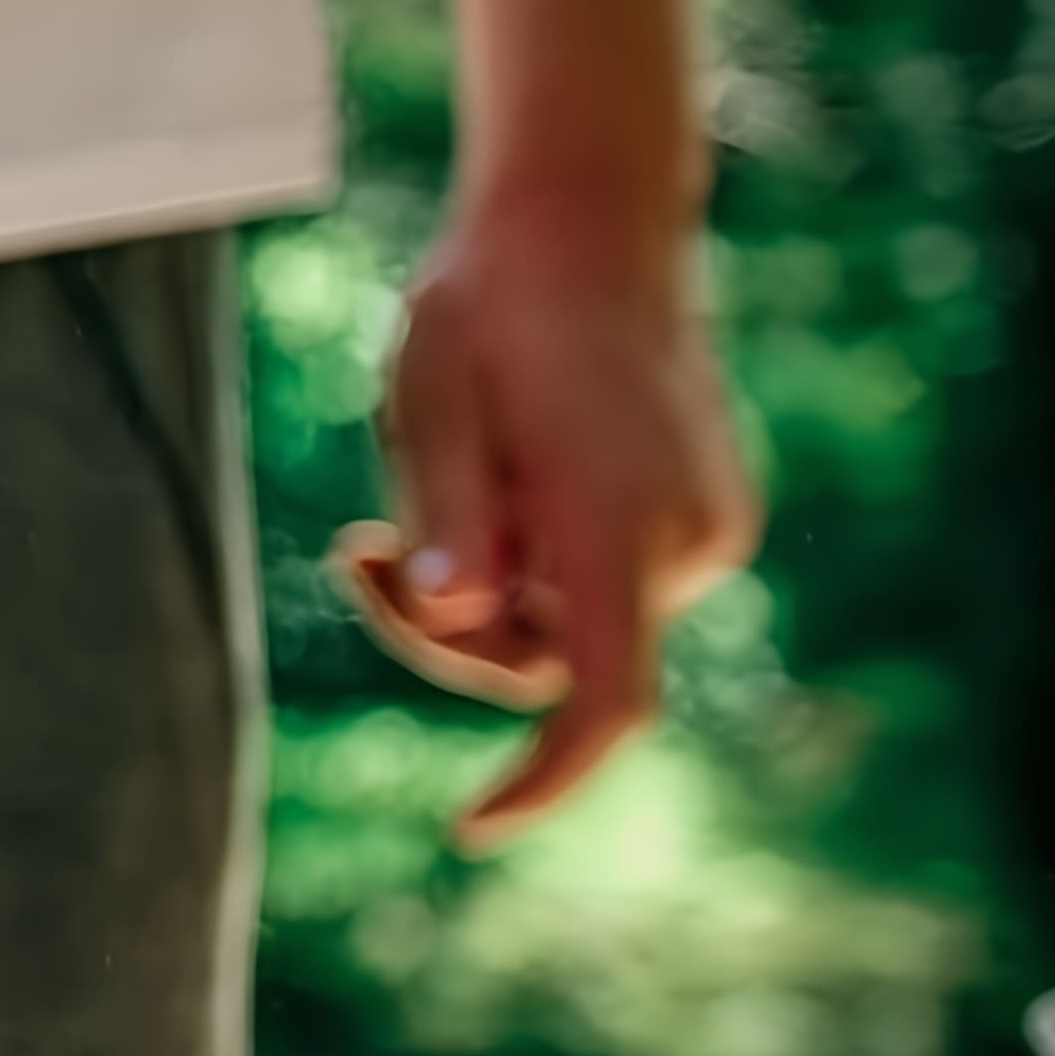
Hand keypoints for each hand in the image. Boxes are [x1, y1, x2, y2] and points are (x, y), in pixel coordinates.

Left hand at [345, 190, 756, 850]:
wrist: (584, 226)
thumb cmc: (490, 307)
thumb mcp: (431, 403)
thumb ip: (448, 514)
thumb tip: (452, 610)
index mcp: (623, 524)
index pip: (605, 700)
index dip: (543, 780)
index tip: (471, 830)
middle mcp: (685, 542)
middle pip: (554, 664)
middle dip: (445, 633)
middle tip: (353, 550)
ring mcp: (701, 530)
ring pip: (567, 625)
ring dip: (478, 592)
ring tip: (399, 502)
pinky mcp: (689, 516)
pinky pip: (590, 581)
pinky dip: (523, 562)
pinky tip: (481, 482)